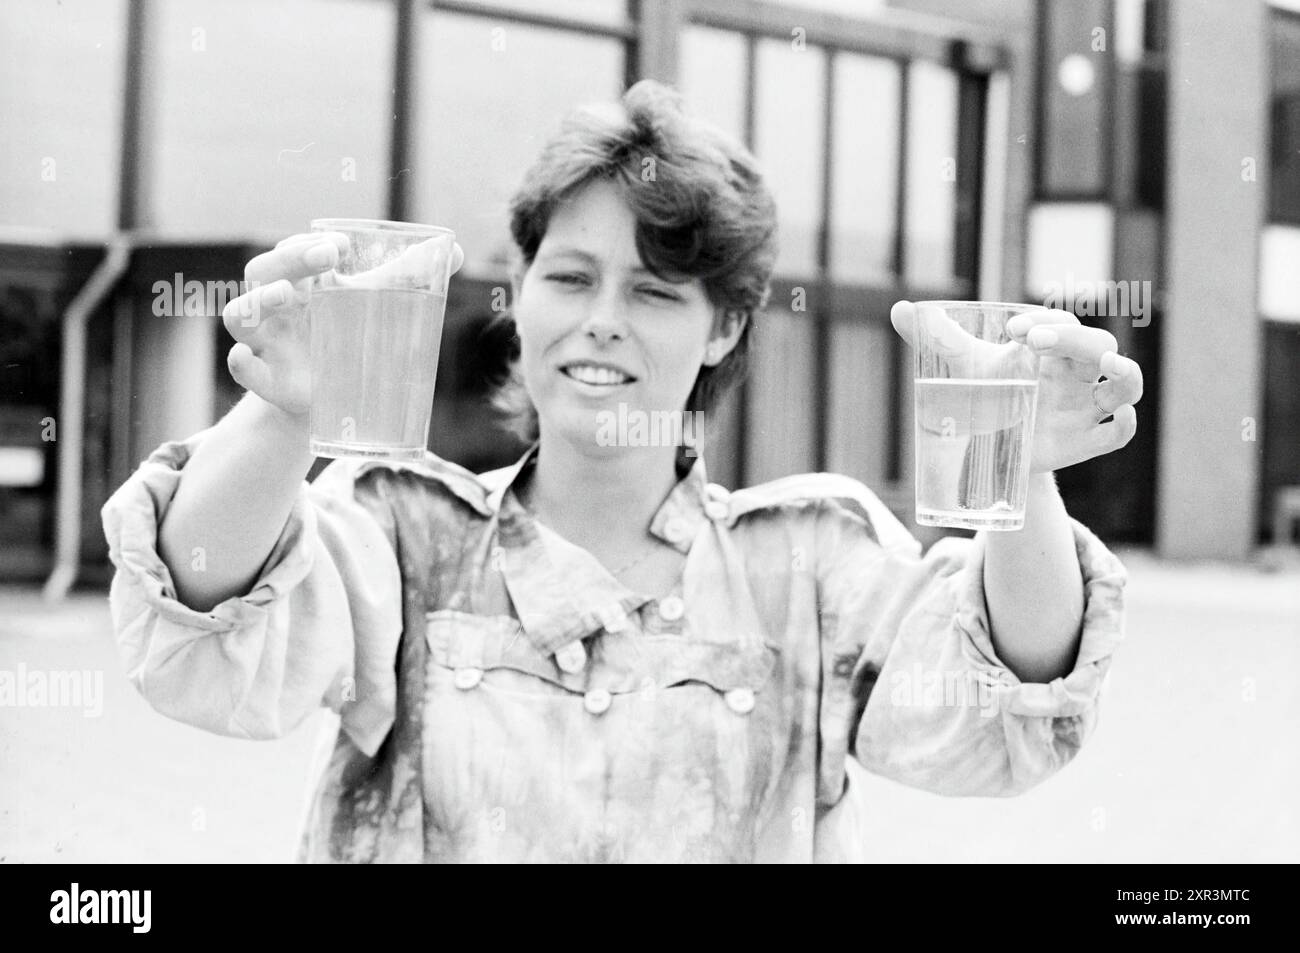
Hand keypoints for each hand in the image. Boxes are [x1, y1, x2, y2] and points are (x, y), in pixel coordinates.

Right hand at [221, 232, 464, 417]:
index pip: (290, 250)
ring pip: (240, 314)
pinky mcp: (269, 380)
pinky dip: (240, 363)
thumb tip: (456, 250)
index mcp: (299, 281)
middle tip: (328, 257)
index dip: (308, 242)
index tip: (342, 245)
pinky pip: (243, 369)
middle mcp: (276, 307)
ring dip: (259, 302)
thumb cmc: (351, 337)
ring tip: (288, 295)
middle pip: (263, 272)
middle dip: (291, 259)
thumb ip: (410, 277)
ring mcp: (267, 342)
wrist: (335, 397)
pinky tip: (243, 357)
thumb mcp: (377, 306)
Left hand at [890, 301, 1143, 472]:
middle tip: (1034, 342)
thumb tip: (898, 309)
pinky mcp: (1086, 441)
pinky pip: (1119, 432)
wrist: (991, 449)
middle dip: (1073, 340)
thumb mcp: (965, 368)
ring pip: (1126, 384)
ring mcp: (1085, 407)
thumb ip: (937, 340)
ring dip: (1125, 375)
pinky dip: (1125, 424)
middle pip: (1098, 346)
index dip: (1046, 321)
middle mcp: (1076, 373)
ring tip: (1109, 368)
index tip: (1013, 329)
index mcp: (1051, 348)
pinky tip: (1117, 417)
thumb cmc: (989, 395)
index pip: (1063, 324)